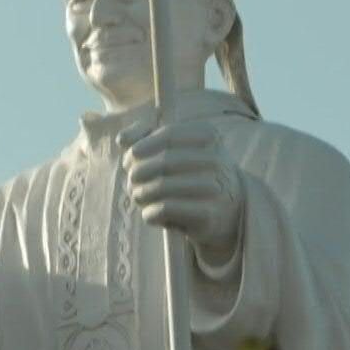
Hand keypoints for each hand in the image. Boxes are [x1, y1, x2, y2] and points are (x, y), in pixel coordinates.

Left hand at [121, 121, 244, 264]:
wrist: (227, 210)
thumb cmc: (191, 173)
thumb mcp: (174, 148)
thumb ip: (146, 137)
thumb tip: (122, 139)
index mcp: (209, 135)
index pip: (169, 135)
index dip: (143, 145)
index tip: (130, 157)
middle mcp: (216, 159)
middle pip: (164, 161)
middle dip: (138, 172)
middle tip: (132, 182)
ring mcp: (215, 187)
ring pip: (162, 186)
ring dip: (141, 193)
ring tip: (139, 197)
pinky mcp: (208, 214)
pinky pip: (167, 209)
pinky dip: (150, 212)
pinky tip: (150, 213)